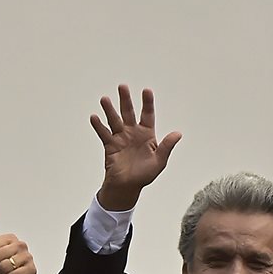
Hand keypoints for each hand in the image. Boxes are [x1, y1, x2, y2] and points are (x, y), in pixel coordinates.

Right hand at [91, 84, 181, 210]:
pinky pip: (104, 133)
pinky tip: (94, 117)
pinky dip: (99, 126)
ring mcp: (120, 138)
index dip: (147, 103)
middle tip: (122, 87)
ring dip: (109, 110)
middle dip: (126, 100)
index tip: (146, 91)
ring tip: (105, 99)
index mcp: (147, 135)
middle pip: (129, 113)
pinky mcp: (110, 145)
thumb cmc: (144, 175)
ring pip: (114, 120)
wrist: (127, 187)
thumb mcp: (159, 161)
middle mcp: (133, 133)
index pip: (147, 115)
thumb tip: (178, 133)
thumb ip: (167, 146)